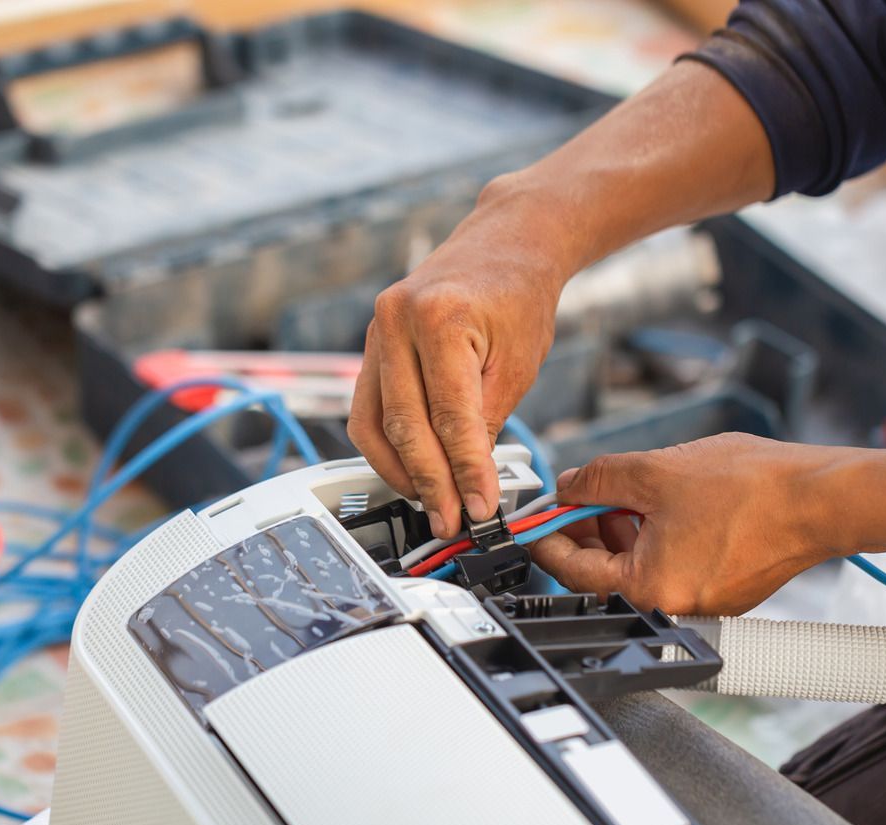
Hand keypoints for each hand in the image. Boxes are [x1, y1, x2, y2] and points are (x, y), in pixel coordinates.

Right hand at [348, 182, 569, 538]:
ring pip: (374, 424)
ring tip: (432, 504)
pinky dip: (386, 448)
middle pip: (406, 425)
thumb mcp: (518, 363)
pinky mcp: (371, 347)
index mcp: (439, 317)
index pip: (450, 416)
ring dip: (400, 473)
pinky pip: (367, 411)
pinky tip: (410, 473)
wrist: (503, 244)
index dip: (464, 472)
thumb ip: (487, 421)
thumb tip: (469, 483)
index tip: (479, 509)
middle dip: (431, 483)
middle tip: (453, 521)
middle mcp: (395, 320)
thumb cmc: (517, 295)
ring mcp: (375, 332)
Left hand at [531, 434, 839, 614]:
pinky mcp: (727, 587)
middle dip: (589, 529)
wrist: (821, 497)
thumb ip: (597, 479)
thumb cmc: (751, 489)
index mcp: (649, 588)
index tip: (535, 519)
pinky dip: (659, 536)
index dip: (548, 537)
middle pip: (607, 571)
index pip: (574, 569)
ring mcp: (703, 600)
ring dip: (625, 528)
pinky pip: (675, 564)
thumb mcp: (653, 470)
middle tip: (581, 494)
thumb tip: (568, 487)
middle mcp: (674, 606)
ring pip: (642, 565)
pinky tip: (665, 502)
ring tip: (630, 489)